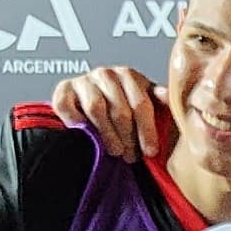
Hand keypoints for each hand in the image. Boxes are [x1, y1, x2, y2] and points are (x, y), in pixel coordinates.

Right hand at [53, 65, 172, 159]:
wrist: (90, 110)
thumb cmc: (125, 111)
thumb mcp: (148, 106)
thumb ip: (161, 103)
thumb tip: (167, 96)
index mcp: (129, 75)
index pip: (141, 104)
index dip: (147, 130)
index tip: (150, 151)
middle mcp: (106, 74)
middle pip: (120, 109)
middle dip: (128, 137)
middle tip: (131, 156)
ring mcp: (83, 81)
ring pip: (96, 109)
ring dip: (107, 135)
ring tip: (115, 150)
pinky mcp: (63, 90)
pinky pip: (67, 106)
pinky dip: (75, 121)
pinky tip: (85, 134)